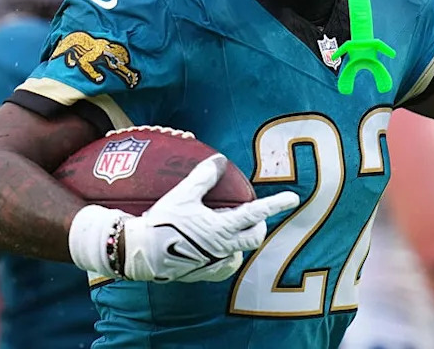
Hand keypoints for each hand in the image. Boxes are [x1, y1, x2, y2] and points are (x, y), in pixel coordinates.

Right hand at [122, 154, 299, 282]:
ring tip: (229, 228)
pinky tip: (215, 247)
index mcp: (222, 227)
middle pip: (256, 236)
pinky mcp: (204, 274)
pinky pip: (224, 266)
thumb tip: (220, 160)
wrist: (140, 252)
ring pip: (240, 251)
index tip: (293, 198)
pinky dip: (226, 254)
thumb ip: (204, 176)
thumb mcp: (183, 194)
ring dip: (241, 239)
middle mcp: (223, 247)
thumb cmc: (162, 221)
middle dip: (260, 224)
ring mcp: (215, 263)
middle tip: (255, 214)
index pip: (256, 213)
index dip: (276, 204)